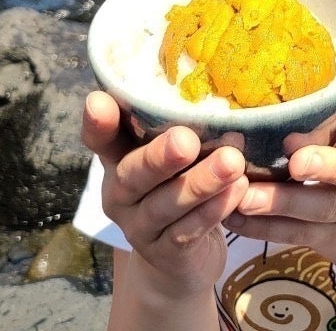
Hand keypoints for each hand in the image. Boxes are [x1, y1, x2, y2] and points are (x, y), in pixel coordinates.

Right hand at [80, 90, 249, 296]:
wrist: (181, 261)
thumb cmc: (180, 186)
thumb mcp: (172, 157)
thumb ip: (178, 126)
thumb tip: (216, 75)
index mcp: (118, 161)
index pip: (101, 140)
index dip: (98, 123)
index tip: (99, 102)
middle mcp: (121, 193)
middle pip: (133, 175)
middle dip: (159, 157)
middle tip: (186, 140)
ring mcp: (139, 227)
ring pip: (165, 205)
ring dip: (200, 183)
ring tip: (232, 162)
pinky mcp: (165, 253)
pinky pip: (187, 231)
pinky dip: (213, 211)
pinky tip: (237, 191)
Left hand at [225, 100, 335, 273]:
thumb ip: (331, 114)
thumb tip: (269, 91)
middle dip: (327, 166)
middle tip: (296, 161)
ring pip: (322, 207)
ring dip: (282, 202)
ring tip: (247, 196)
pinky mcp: (329, 237)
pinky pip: (296, 233)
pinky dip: (262, 227)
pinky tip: (234, 216)